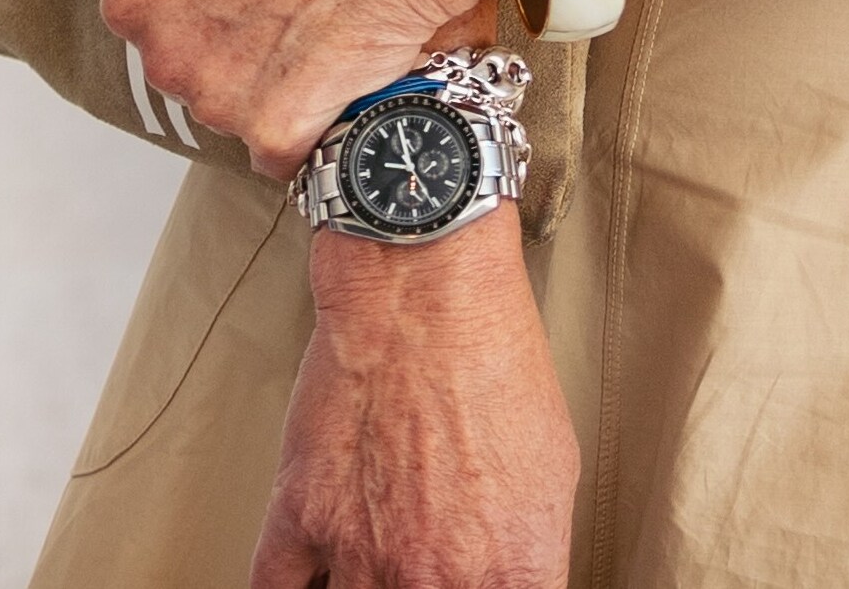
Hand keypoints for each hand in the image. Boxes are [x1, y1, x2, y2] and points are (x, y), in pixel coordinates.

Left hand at [29, 0, 536, 173]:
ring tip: (327, 17)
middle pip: (190, 69)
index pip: (151, 16)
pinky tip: (342, 63)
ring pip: (234, 110)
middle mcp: (162, 50)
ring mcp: (215, 96)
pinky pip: (279, 149)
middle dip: (237, 39)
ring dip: (275, 81)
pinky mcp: (271, 131)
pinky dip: (311, 119)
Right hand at [249, 218, 576, 588]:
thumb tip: (508, 582)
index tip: (472, 582)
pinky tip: (319, 571)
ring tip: (376, 558)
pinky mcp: (298, 524)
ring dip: (360, 588)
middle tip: (419, 559)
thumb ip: (525, 551)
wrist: (428, 290)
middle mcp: (430, 581)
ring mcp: (360, 558)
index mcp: (509, 569)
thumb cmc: (496, 361)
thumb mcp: (551, 466)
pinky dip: (296, 586)